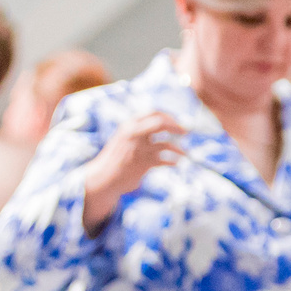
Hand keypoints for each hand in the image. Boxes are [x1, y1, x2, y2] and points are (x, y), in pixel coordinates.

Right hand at [81, 110, 189, 233]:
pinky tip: (176, 163)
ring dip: (179, 149)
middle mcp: (133, 134)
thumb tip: (164, 123)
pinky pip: (165, 160)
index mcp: (129, 126)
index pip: (153, 113)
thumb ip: (140, 130)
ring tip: (185, 154)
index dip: (169, 116)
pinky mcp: (143, 164)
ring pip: (166, 144)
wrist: (103, 177)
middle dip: (176, 126)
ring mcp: (138, 149)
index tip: (177, 123)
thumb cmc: (117, 158)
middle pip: (160, 123)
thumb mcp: (125, 139)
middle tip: (186, 132)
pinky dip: (173, 161)